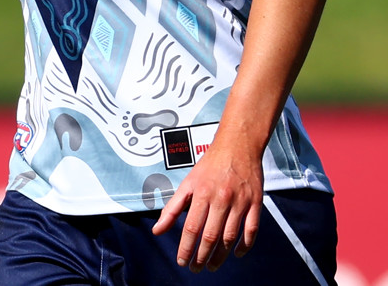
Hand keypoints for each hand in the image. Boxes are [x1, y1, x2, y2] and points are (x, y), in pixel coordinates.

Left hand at [152, 137, 262, 272]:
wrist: (237, 144)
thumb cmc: (211, 164)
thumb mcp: (187, 183)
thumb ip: (172, 208)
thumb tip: (157, 230)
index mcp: (202, 193)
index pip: (191, 228)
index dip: (185, 248)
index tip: (182, 261)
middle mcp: (220, 198)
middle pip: (210, 236)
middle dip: (201, 257)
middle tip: (196, 268)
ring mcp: (239, 201)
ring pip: (230, 238)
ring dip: (220, 256)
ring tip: (212, 266)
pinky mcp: (255, 202)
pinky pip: (251, 230)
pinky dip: (245, 246)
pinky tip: (236, 253)